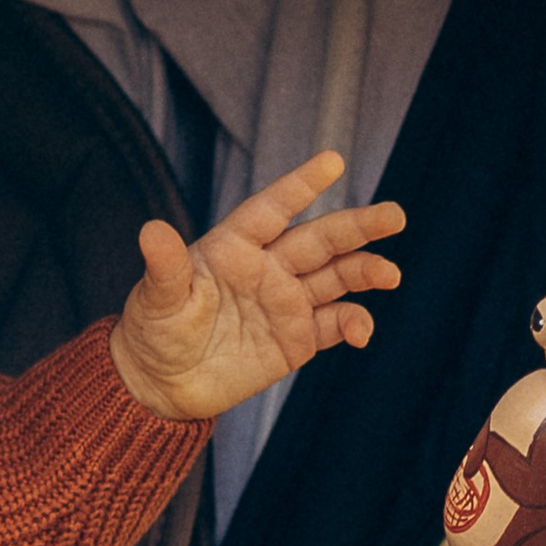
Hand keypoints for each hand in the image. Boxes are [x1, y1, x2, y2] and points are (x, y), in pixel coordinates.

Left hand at [109, 151, 406, 422]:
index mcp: (234, 246)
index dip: (300, 185)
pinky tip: (361, 332)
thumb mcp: (156, 300)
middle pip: (320, 239)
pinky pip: (335, 323)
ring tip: (390, 275)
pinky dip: (354, 324)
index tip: (333, 161)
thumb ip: (165, 268)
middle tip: (395, 215)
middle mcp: (268, 267)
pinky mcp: (298, 337)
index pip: (272, 209)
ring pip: (337, 276)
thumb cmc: (154, 331)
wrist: (164, 384)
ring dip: (366, 271)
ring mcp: (287, 301)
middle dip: (358, 226)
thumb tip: (151, 230)